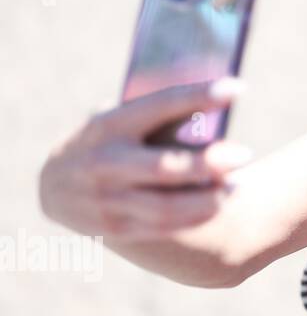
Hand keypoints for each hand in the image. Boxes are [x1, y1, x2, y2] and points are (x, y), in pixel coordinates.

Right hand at [38, 79, 253, 240]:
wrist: (53, 187)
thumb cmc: (106, 142)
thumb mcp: (118, 119)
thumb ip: (156, 113)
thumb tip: (216, 96)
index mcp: (108, 126)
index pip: (159, 106)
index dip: (199, 96)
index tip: (237, 87)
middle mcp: (104, 163)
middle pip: (164, 167)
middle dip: (208, 163)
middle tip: (245, 154)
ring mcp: (107, 200)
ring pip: (167, 206)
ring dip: (209, 198)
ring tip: (238, 185)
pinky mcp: (115, 228)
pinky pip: (164, 226)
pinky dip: (197, 215)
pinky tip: (220, 202)